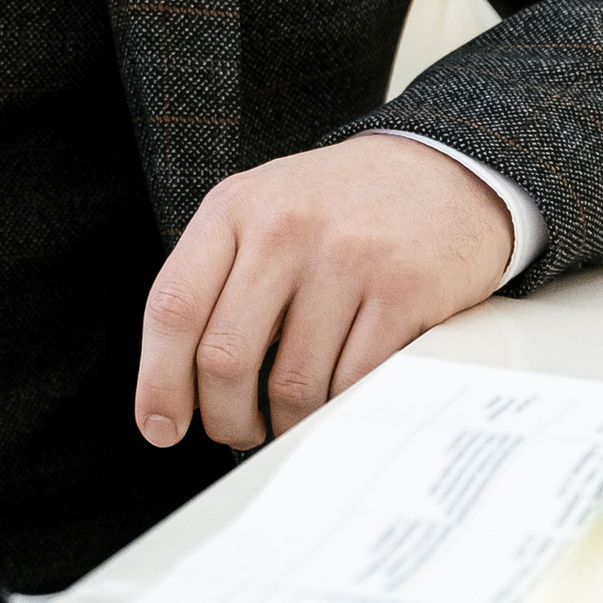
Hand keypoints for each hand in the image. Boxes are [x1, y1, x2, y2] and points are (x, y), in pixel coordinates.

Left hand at [136, 140, 513, 453]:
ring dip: (286, 424)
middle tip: (237, 433)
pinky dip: (340, 409)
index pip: (173, 307)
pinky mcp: (403, 287)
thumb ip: (220, 278)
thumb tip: (179, 385)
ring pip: (292, 383)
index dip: (159, 382)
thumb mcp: (264, 210)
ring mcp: (346, 256)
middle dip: (224, 418)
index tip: (161, 427)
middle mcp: (284, 226)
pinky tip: (338, 403)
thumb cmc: (341, 206)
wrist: (443, 170)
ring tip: (290, 421)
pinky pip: (354, 382)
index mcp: (234, 207)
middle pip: (225, 357)